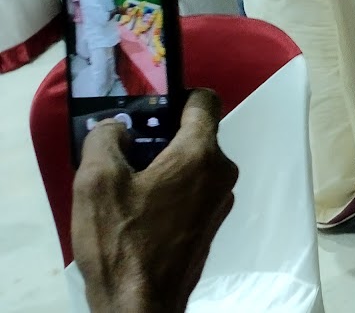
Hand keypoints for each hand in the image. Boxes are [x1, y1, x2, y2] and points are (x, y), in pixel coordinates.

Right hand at [73, 89, 237, 312]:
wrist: (140, 305)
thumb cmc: (121, 241)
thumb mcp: (96, 181)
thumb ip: (105, 139)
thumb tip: (119, 127)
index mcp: (201, 154)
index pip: (204, 101)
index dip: (175, 97)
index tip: (147, 109)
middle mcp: (221, 173)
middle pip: (195, 135)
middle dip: (161, 137)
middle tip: (125, 154)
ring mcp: (220, 201)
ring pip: (192, 165)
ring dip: (163, 167)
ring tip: (127, 187)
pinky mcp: (211, 224)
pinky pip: (193, 190)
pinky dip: (170, 190)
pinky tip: (140, 211)